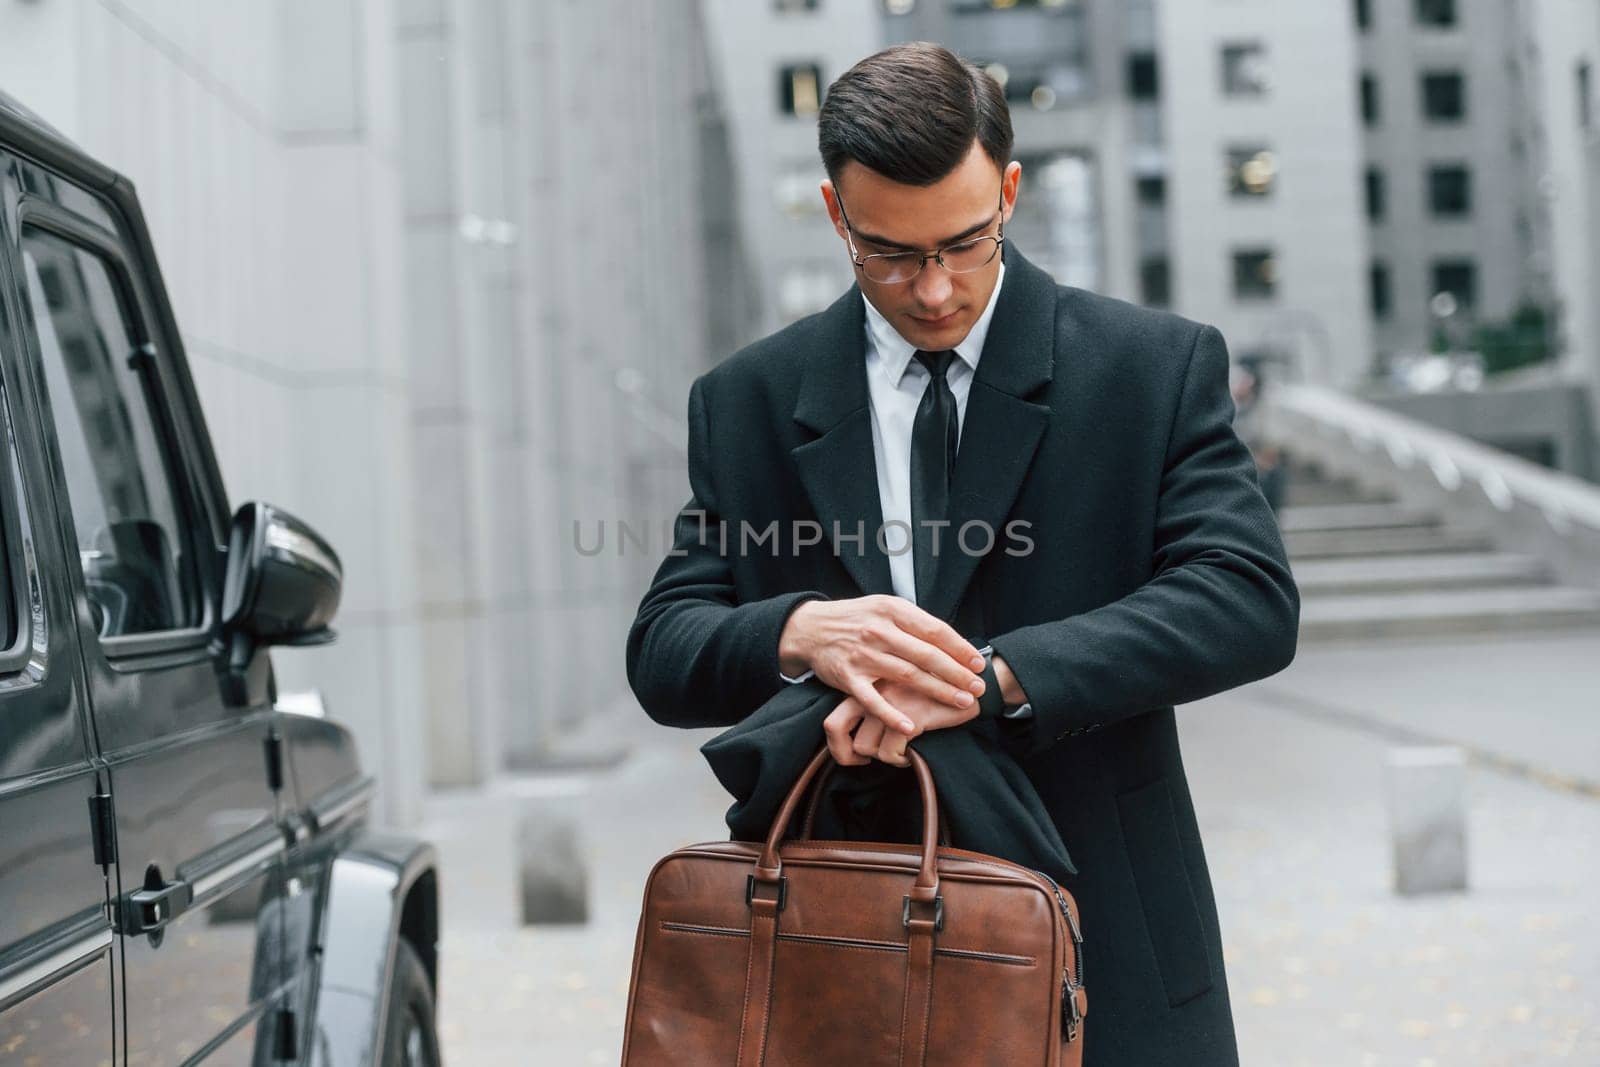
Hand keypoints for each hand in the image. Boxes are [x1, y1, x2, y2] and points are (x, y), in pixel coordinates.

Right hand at [779, 595, 986, 736]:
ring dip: (938, 691)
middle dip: (956, 673)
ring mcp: (862, 655)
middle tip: (978, 688)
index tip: (978, 664)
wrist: (810, 628)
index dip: (959, 648)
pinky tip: (911, 728)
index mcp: (892, 610)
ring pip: (907, 676)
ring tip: (962, 702)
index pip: (934, 630)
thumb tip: (951, 639)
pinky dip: (892, 715)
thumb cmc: (855, 619)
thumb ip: (913, 621)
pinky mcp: (847, 678)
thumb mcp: (883, 607)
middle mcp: (878, 631)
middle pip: (926, 655)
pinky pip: (873, 700)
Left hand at [822, 679, 980, 768]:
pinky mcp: (910, 716)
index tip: (854, 755)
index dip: (837, 743)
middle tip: (862, 763)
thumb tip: (860, 741)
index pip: (834, 717)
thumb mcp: (902, 693)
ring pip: (865, 745)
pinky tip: (910, 757)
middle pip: (836, 727)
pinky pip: (890, 751)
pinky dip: (899, 760)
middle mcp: (874, 689)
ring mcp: (891, 701)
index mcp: (870, 683)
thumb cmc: (936, 692)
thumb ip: (880, 705)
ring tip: (899, 754)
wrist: (973, 684)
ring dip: (882, 757)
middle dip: (844, 753)